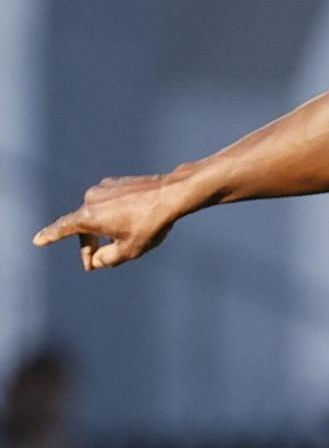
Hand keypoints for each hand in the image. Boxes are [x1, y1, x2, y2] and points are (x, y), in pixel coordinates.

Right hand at [32, 173, 183, 270]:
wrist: (171, 194)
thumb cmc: (150, 224)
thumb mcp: (129, 250)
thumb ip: (107, 259)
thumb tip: (96, 260)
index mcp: (88, 217)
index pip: (63, 229)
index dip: (50, 236)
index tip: (38, 241)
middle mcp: (90, 199)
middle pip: (83, 228)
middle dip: (89, 247)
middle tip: (94, 264)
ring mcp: (103, 189)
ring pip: (98, 216)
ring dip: (105, 231)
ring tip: (126, 241)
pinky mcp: (115, 183)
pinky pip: (110, 204)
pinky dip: (115, 216)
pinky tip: (134, 222)